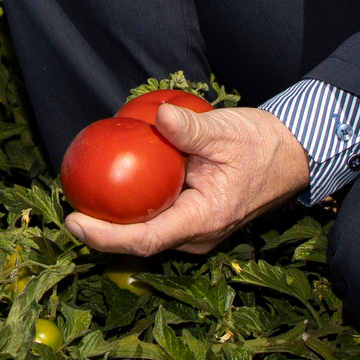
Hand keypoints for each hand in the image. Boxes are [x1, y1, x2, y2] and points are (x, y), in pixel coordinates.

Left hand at [65, 103, 309, 257]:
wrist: (293, 155)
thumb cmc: (262, 144)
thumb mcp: (226, 131)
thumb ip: (190, 129)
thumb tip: (158, 116)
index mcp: (204, 220)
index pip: (145, 240)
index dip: (104, 237)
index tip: (73, 222)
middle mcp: (197, 235)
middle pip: (139, 242)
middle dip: (100, 231)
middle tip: (66, 204)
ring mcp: (196, 231)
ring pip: (148, 232)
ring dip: (116, 220)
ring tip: (83, 195)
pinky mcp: (194, 220)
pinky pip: (158, 219)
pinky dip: (134, 207)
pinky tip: (114, 186)